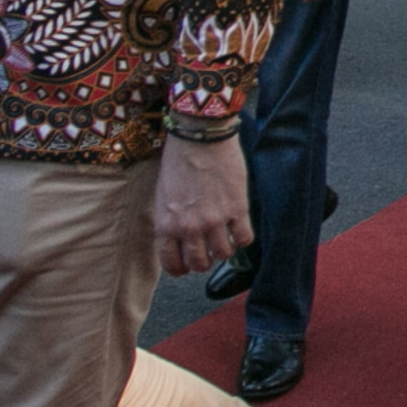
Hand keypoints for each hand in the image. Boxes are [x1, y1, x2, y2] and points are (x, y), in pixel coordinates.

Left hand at [154, 133, 252, 279]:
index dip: (181, 269)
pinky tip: (239, 226)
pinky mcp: (237, 209)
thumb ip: (169, 222)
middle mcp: (189, 228)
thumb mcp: (163, 196)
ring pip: (223, 254)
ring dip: (224, 248)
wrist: (200, 137)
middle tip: (207, 250)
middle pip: (199, 264)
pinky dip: (242, 237)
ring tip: (224, 236)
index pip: (173, 264)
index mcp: (166, 225)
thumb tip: (179, 239)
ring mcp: (215, 220)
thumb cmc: (178, 161)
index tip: (186, 266)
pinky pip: (244, 239)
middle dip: (204, 260)